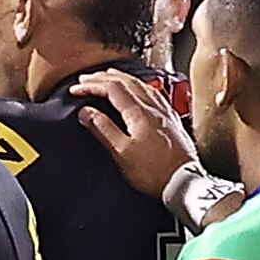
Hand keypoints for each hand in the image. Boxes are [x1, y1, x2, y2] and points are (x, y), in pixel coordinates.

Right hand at [72, 69, 194, 201]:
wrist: (183, 182)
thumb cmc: (154, 172)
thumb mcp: (122, 152)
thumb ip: (103, 129)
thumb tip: (86, 112)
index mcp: (139, 113)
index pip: (112, 88)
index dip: (92, 85)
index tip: (77, 88)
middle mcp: (153, 107)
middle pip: (127, 81)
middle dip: (104, 77)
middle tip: (87, 78)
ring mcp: (164, 111)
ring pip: (141, 84)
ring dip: (121, 78)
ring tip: (108, 78)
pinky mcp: (170, 119)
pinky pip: (152, 92)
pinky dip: (137, 86)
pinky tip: (137, 89)